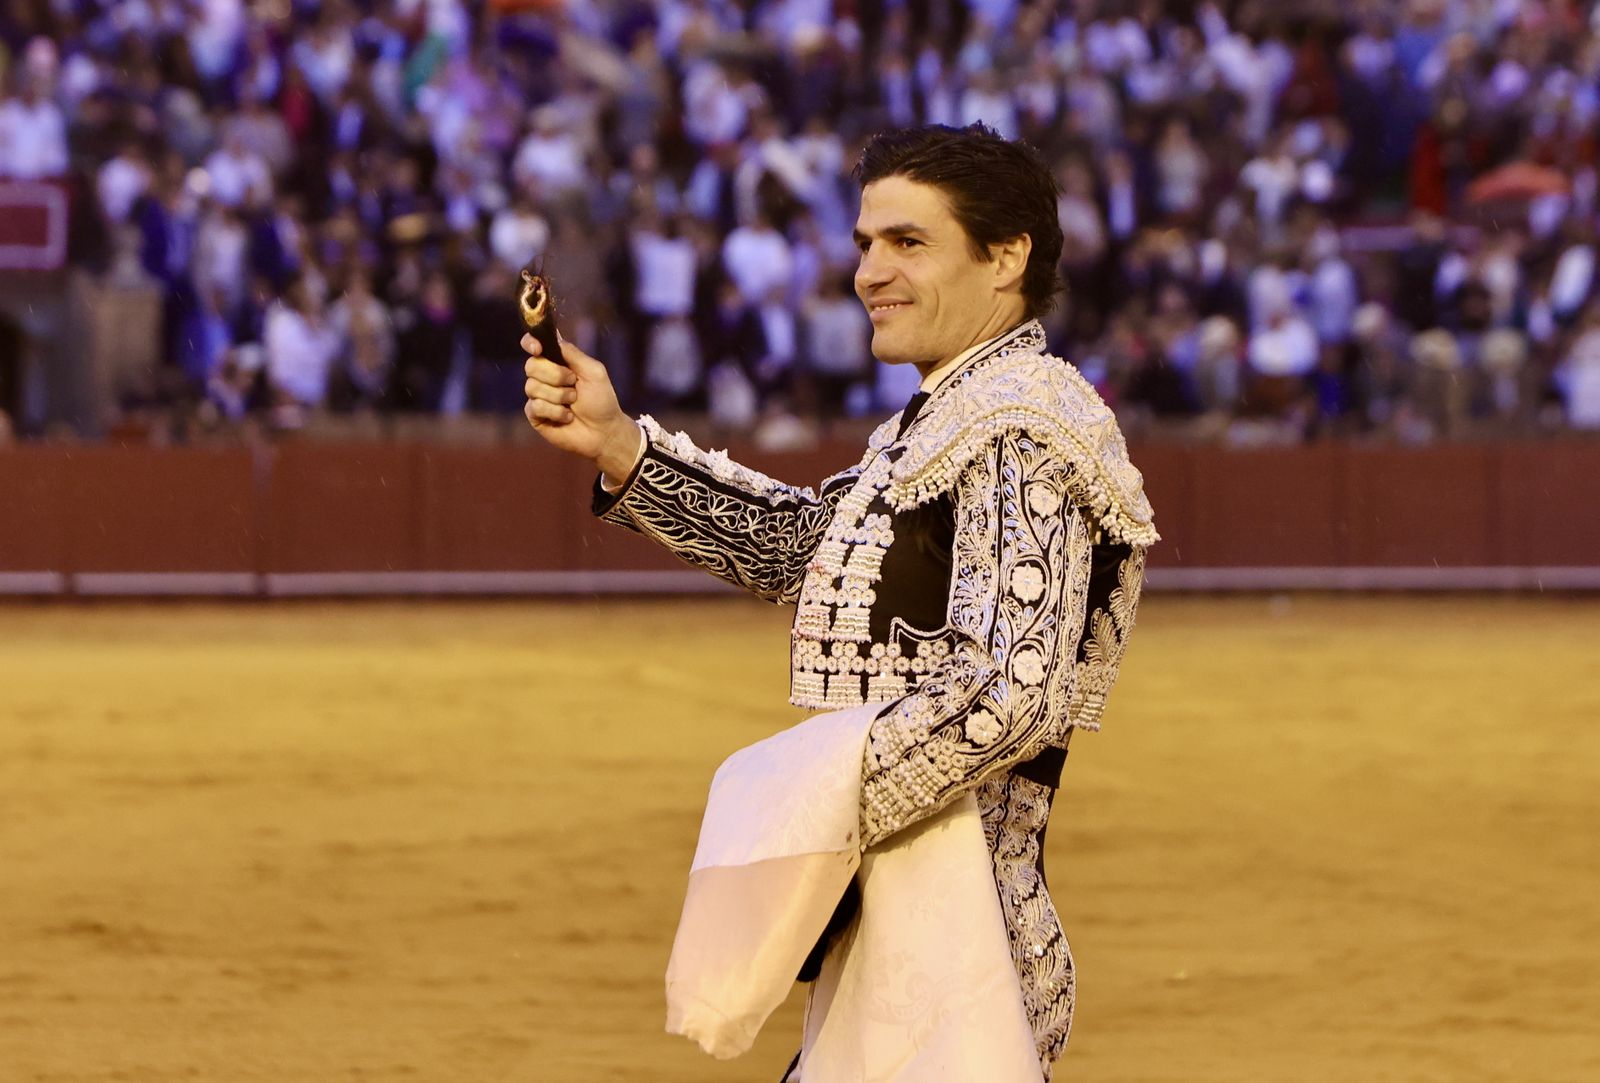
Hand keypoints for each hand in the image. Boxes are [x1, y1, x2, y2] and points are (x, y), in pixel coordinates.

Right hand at [522, 333, 641, 477]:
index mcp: (557, 362)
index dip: (531, 343)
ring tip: (573, 404)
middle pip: (531, 365)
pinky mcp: (536, 415)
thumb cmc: (602, 400)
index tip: (537, 349)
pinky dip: (556, 412)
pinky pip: (535, 406)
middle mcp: (544, 376)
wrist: (604, 431)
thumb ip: (573, 353)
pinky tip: (567, 417)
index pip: (534, 345)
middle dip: (555, 375)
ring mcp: (538, 396)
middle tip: (573, 383)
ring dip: (559, 396)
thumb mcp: (593, 371)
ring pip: (532, 387)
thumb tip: (553, 336)